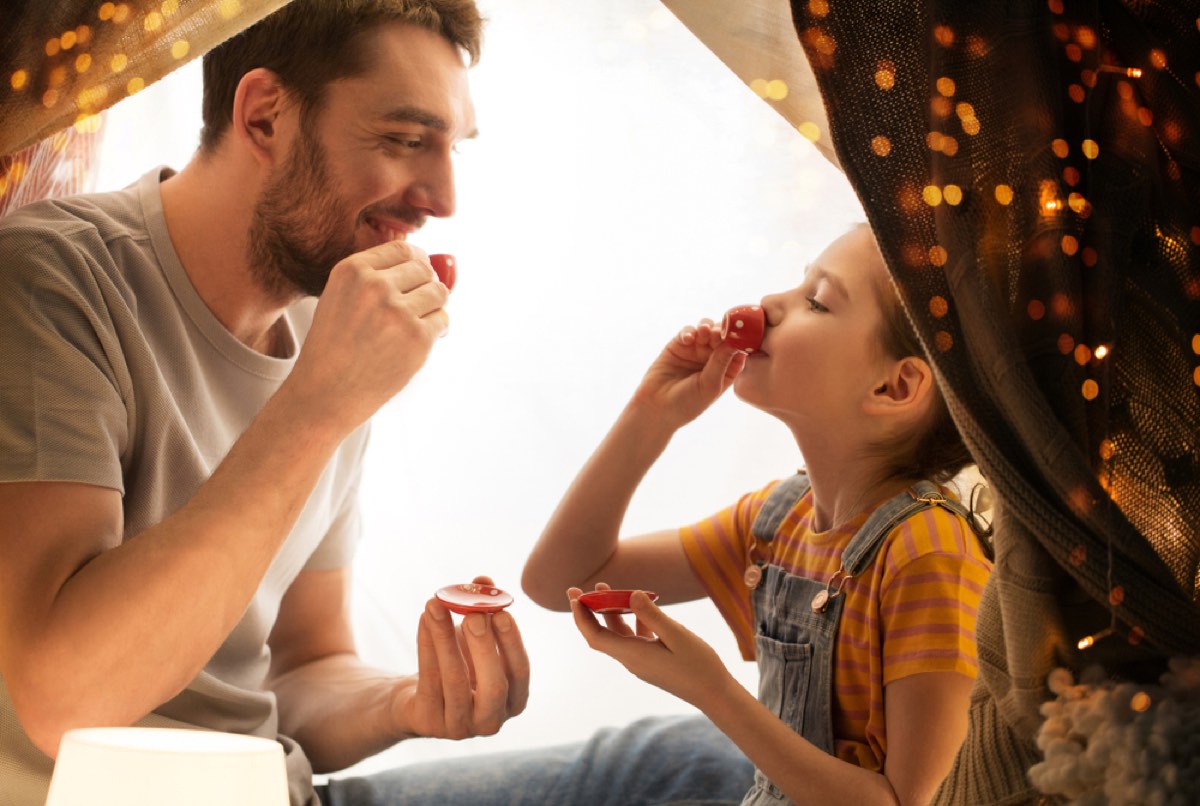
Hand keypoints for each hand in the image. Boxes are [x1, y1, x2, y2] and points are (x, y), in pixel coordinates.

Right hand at [287, 241, 449, 432]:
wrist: (326, 392)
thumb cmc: (335, 347)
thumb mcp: (341, 297)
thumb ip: (377, 276)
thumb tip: (432, 262)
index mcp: (353, 270)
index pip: (403, 248)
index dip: (415, 261)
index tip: (417, 274)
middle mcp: (375, 286)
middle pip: (424, 269)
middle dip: (425, 285)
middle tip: (414, 307)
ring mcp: (398, 312)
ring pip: (439, 293)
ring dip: (433, 307)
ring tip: (414, 325)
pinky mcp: (418, 338)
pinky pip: (443, 320)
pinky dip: (437, 331)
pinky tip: (416, 343)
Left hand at [394, 576, 529, 739]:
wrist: (417, 702)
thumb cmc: (457, 665)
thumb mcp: (474, 640)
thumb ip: (484, 610)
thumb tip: (483, 581)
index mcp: (513, 701)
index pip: (520, 672)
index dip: (512, 642)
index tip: (501, 612)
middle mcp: (491, 721)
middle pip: (493, 685)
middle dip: (484, 646)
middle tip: (473, 614)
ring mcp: (460, 727)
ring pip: (455, 680)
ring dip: (445, 637)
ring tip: (437, 603)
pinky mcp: (429, 723)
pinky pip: (428, 679)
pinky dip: (426, 645)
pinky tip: (424, 617)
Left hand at [567, 584, 733, 707]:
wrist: (715, 694)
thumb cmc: (698, 666)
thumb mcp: (677, 636)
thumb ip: (652, 616)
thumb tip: (631, 594)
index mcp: (633, 655)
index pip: (595, 636)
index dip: (581, 617)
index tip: (574, 596)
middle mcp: (632, 660)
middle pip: (601, 634)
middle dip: (587, 612)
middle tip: (575, 589)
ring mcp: (642, 661)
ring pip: (617, 634)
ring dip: (609, 612)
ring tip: (605, 588)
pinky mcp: (652, 661)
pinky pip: (634, 638)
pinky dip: (631, 620)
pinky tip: (640, 605)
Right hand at [630, 319, 746, 428]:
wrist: (656, 408)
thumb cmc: (687, 403)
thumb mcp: (709, 385)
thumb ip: (721, 362)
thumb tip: (734, 341)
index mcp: (726, 370)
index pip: (739, 350)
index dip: (740, 340)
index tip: (740, 334)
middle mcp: (713, 358)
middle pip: (723, 336)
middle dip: (722, 331)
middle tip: (718, 333)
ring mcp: (696, 350)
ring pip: (706, 330)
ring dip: (707, 328)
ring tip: (704, 332)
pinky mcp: (679, 346)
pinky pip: (687, 332)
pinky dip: (689, 332)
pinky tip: (688, 340)